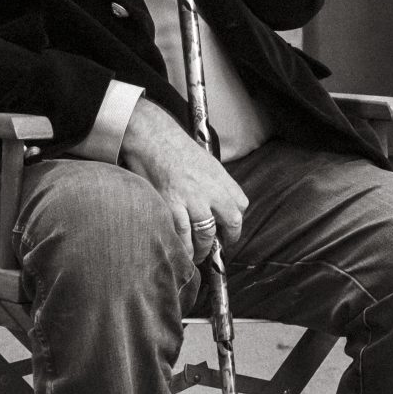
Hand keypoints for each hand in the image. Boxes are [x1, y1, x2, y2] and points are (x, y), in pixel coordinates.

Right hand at [120, 99, 247, 255]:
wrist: (151, 137)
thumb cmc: (174, 148)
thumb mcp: (205, 162)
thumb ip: (214, 183)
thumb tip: (216, 204)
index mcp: (221, 177)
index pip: (241, 204)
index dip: (236, 222)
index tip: (229, 231)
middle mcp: (211, 189)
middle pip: (231, 221)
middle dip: (225, 239)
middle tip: (216, 247)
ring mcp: (192, 199)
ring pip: (206, 234)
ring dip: (202, 249)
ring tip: (196, 255)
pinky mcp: (171, 206)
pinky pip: (183, 235)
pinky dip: (183, 248)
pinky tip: (182, 253)